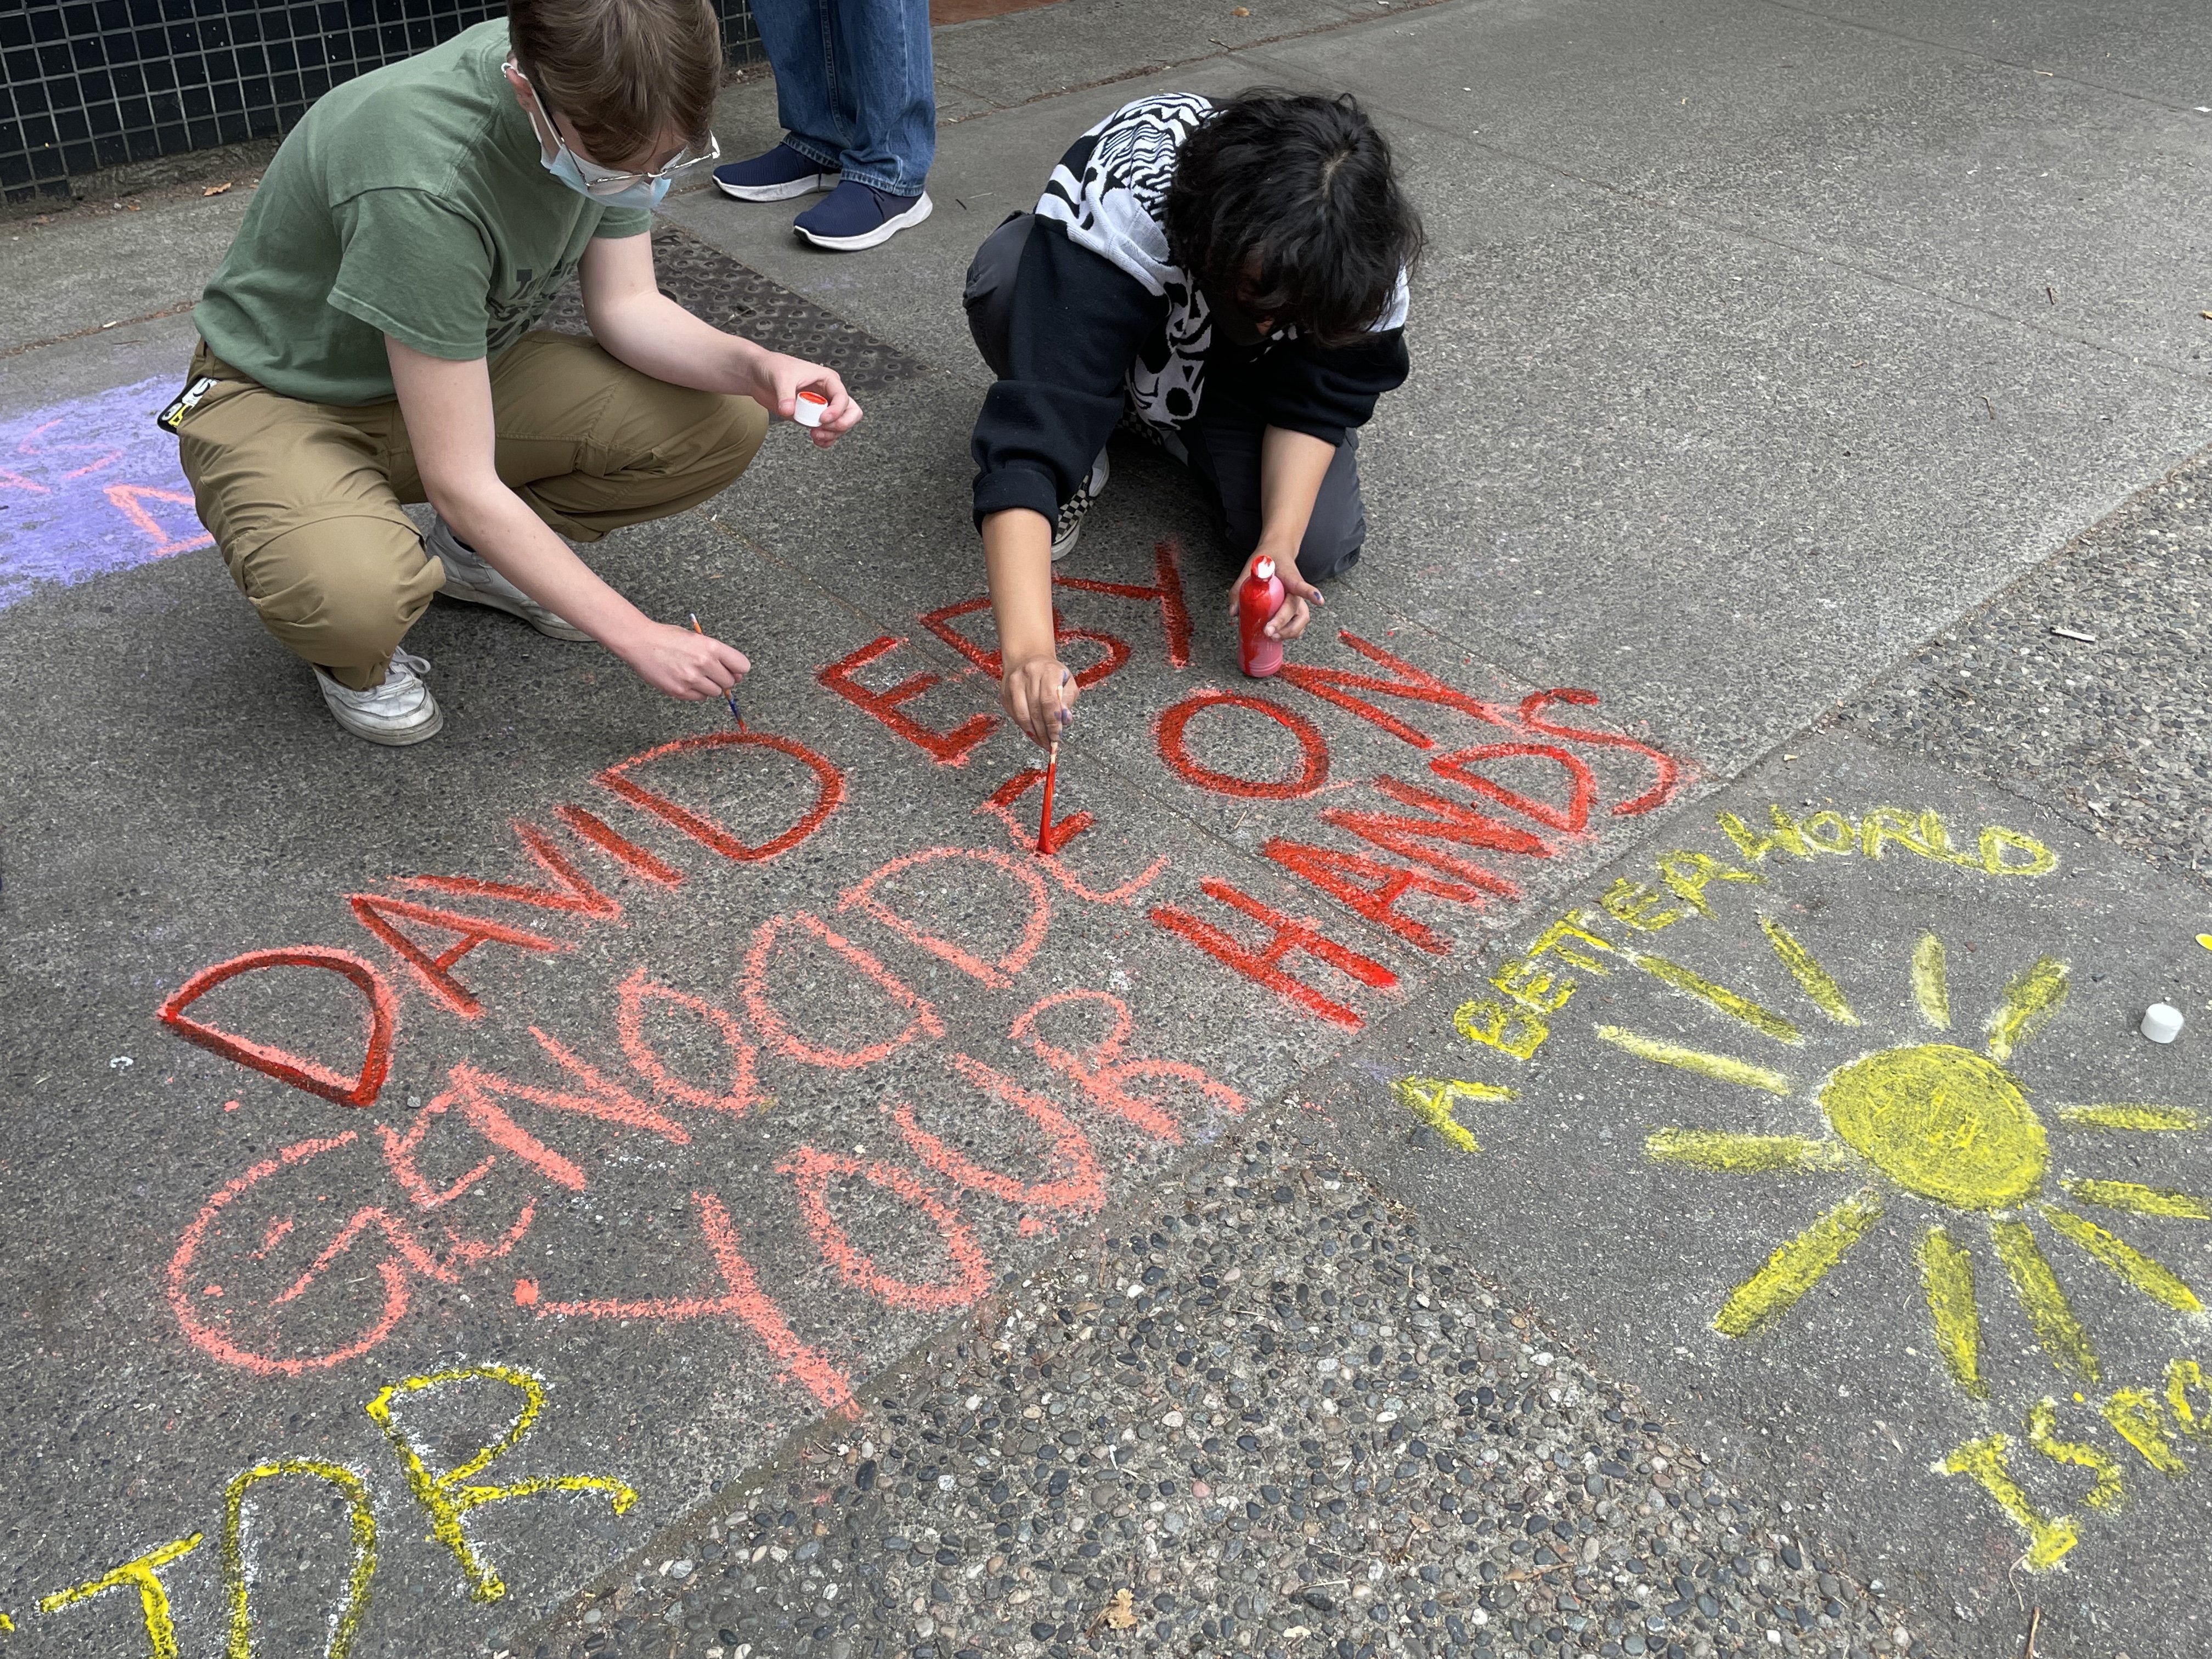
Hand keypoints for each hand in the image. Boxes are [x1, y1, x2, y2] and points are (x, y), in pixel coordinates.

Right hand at [618, 619, 750, 699]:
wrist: (640, 642)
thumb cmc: (668, 637)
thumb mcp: (697, 638)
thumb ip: (717, 654)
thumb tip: (734, 673)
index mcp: (711, 647)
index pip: (742, 666)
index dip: (738, 669)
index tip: (732, 670)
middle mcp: (704, 663)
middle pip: (730, 682)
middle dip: (723, 679)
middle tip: (710, 672)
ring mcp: (692, 679)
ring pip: (715, 692)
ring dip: (709, 686)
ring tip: (695, 675)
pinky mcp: (679, 691)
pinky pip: (699, 698)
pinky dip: (696, 692)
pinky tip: (686, 680)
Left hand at [748, 351, 861, 446]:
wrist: (759, 375)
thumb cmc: (774, 367)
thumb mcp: (781, 378)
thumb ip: (786, 396)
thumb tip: (790, 410)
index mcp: (827, 379)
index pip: (842, 397)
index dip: (836, 411)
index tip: (822, 419)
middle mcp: (828, 393)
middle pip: (851, 412)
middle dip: (842, 424)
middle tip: (824, 428)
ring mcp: (822, 406)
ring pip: (841, 424)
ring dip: (832, 434)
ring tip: (815, 435)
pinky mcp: (813, 417)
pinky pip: (828, 431)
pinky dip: (826, 439)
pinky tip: (816, 440)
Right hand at [1001, 655, 1076, 750]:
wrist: (1028, 658)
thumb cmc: (1051, 673)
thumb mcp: (1067, 682)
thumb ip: (1068, 701)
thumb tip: (1065, 720)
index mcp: (1048, 671)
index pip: (1049, 701)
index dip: (1053, 722)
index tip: (1057, 736)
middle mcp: (1029, 674)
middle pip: (1035, 710)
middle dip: (1044, 731)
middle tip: (1050, 744)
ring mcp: (1014, 683)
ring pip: (1022, 714)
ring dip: (1033, 733)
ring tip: (1042, 742)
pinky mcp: (1004, 692)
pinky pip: (1014, 715)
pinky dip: (1024, 727)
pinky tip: (1032, 733)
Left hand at [1233, 549, 1322, 642]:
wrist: (1277, 553)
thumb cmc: (1267, 560)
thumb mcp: (1251, 568)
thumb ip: (1239, 588)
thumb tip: (1234, 612)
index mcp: (1289, 575)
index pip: (1299, 584)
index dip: (1309, 592)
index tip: (1318, 600)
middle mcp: (1296, 590)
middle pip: (1295, 608)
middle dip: (1283, 622)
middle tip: (1268, 632)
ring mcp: (1299, 600)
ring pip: (1302, 619)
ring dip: (1290, 632)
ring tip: (1273, 637)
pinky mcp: (1297, 608)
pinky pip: (1299, 624)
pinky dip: (1291, 633)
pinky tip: (1278, 636)